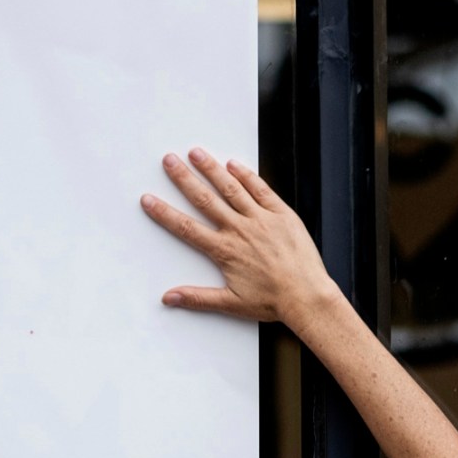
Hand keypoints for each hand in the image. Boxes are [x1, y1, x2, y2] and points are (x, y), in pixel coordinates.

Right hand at [142, 148, 340, 326]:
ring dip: (212, 169)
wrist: (308, 297)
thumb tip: (169, 298)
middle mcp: (240, 231)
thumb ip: (197, 298)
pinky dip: (247, 176)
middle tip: (169, 161)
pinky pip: (262, 190)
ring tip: (196, 153)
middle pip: (205, 199)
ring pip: (232, 189)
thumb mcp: (231, 304)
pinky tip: (234, 164)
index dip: (165, 213)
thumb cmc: (274, 302)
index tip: (149, 199)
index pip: (187, 227)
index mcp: (225, 251)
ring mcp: (262, 220)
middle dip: (184, 178)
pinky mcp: (283, 215)